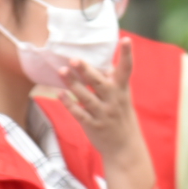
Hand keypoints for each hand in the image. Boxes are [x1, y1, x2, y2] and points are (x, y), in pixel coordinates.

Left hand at [60, 38, 143, 168]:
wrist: (125, 148)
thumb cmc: (122, 118)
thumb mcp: (123, 99)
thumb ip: (113, 83)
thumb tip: (105, 65)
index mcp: (122, 91)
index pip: (127, 70)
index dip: (127, 54)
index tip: (126, 39)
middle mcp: (114, 101)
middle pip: (99, 83)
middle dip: (87, 71)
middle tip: (75, 59)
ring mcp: (103, 113)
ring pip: (86, 97)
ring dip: (73, 85)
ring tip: (62, 71)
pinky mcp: (92, 125)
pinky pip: (79, 114)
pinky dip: (69, 104)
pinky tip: (59, 95)